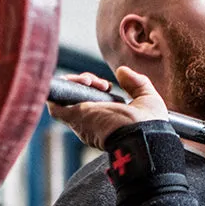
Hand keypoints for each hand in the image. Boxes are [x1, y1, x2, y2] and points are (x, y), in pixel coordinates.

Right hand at [47, 67, 169, 149]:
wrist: (142, 134)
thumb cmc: (150, 124)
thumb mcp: (148, 98)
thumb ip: (137, 83)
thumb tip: (122, 71)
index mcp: (106, 121)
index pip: (91, 102)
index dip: (95, 88)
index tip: (107, 85)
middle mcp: (91, 123)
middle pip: (77, 97)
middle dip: (86, 82)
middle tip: (100, 83)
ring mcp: (80, 120)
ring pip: (66, 96)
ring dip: (76, 82)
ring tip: (92, 81)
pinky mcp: (73, 117)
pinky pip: (55, 100)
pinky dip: (64, 86)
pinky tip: (83, 82)